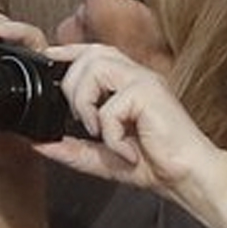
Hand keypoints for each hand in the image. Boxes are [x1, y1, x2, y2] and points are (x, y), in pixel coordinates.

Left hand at [33, 45, 220, 196]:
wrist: (187, 176)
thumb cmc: (154, 162)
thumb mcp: (101, 157)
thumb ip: (71, 149)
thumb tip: (39, 144)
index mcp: (126, 84)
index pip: (94, 52)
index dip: (68, 51)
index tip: (47, 58)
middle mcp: (135, 76)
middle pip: (90, 54)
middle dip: (73, 86)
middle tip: (81, 120)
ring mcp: (144, 82)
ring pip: (96, 68)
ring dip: (86, 103)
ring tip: (99, 131)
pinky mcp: (150, 94)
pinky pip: (111, 107)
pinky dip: (111, 135)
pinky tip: (126, 149)